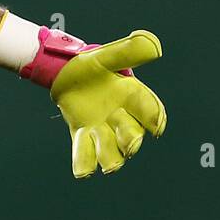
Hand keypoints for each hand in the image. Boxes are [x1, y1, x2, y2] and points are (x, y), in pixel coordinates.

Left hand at [51, 30, 165, 178]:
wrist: (62, 71)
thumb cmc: (89, 64)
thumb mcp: (107, 55)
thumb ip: (128, 51)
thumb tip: (154, 46)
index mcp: (132, 95)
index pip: (149, 109)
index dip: (154, 118)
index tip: (157, 126)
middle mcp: (121, 115)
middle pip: (132, 133)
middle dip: (132, 140)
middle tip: (131, 145)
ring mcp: (102, 126)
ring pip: (110, 148)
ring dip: (110, 156)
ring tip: (109, 166)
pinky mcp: (82, 132)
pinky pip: (84, 151)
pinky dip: (84, 162)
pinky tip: (82, 173)